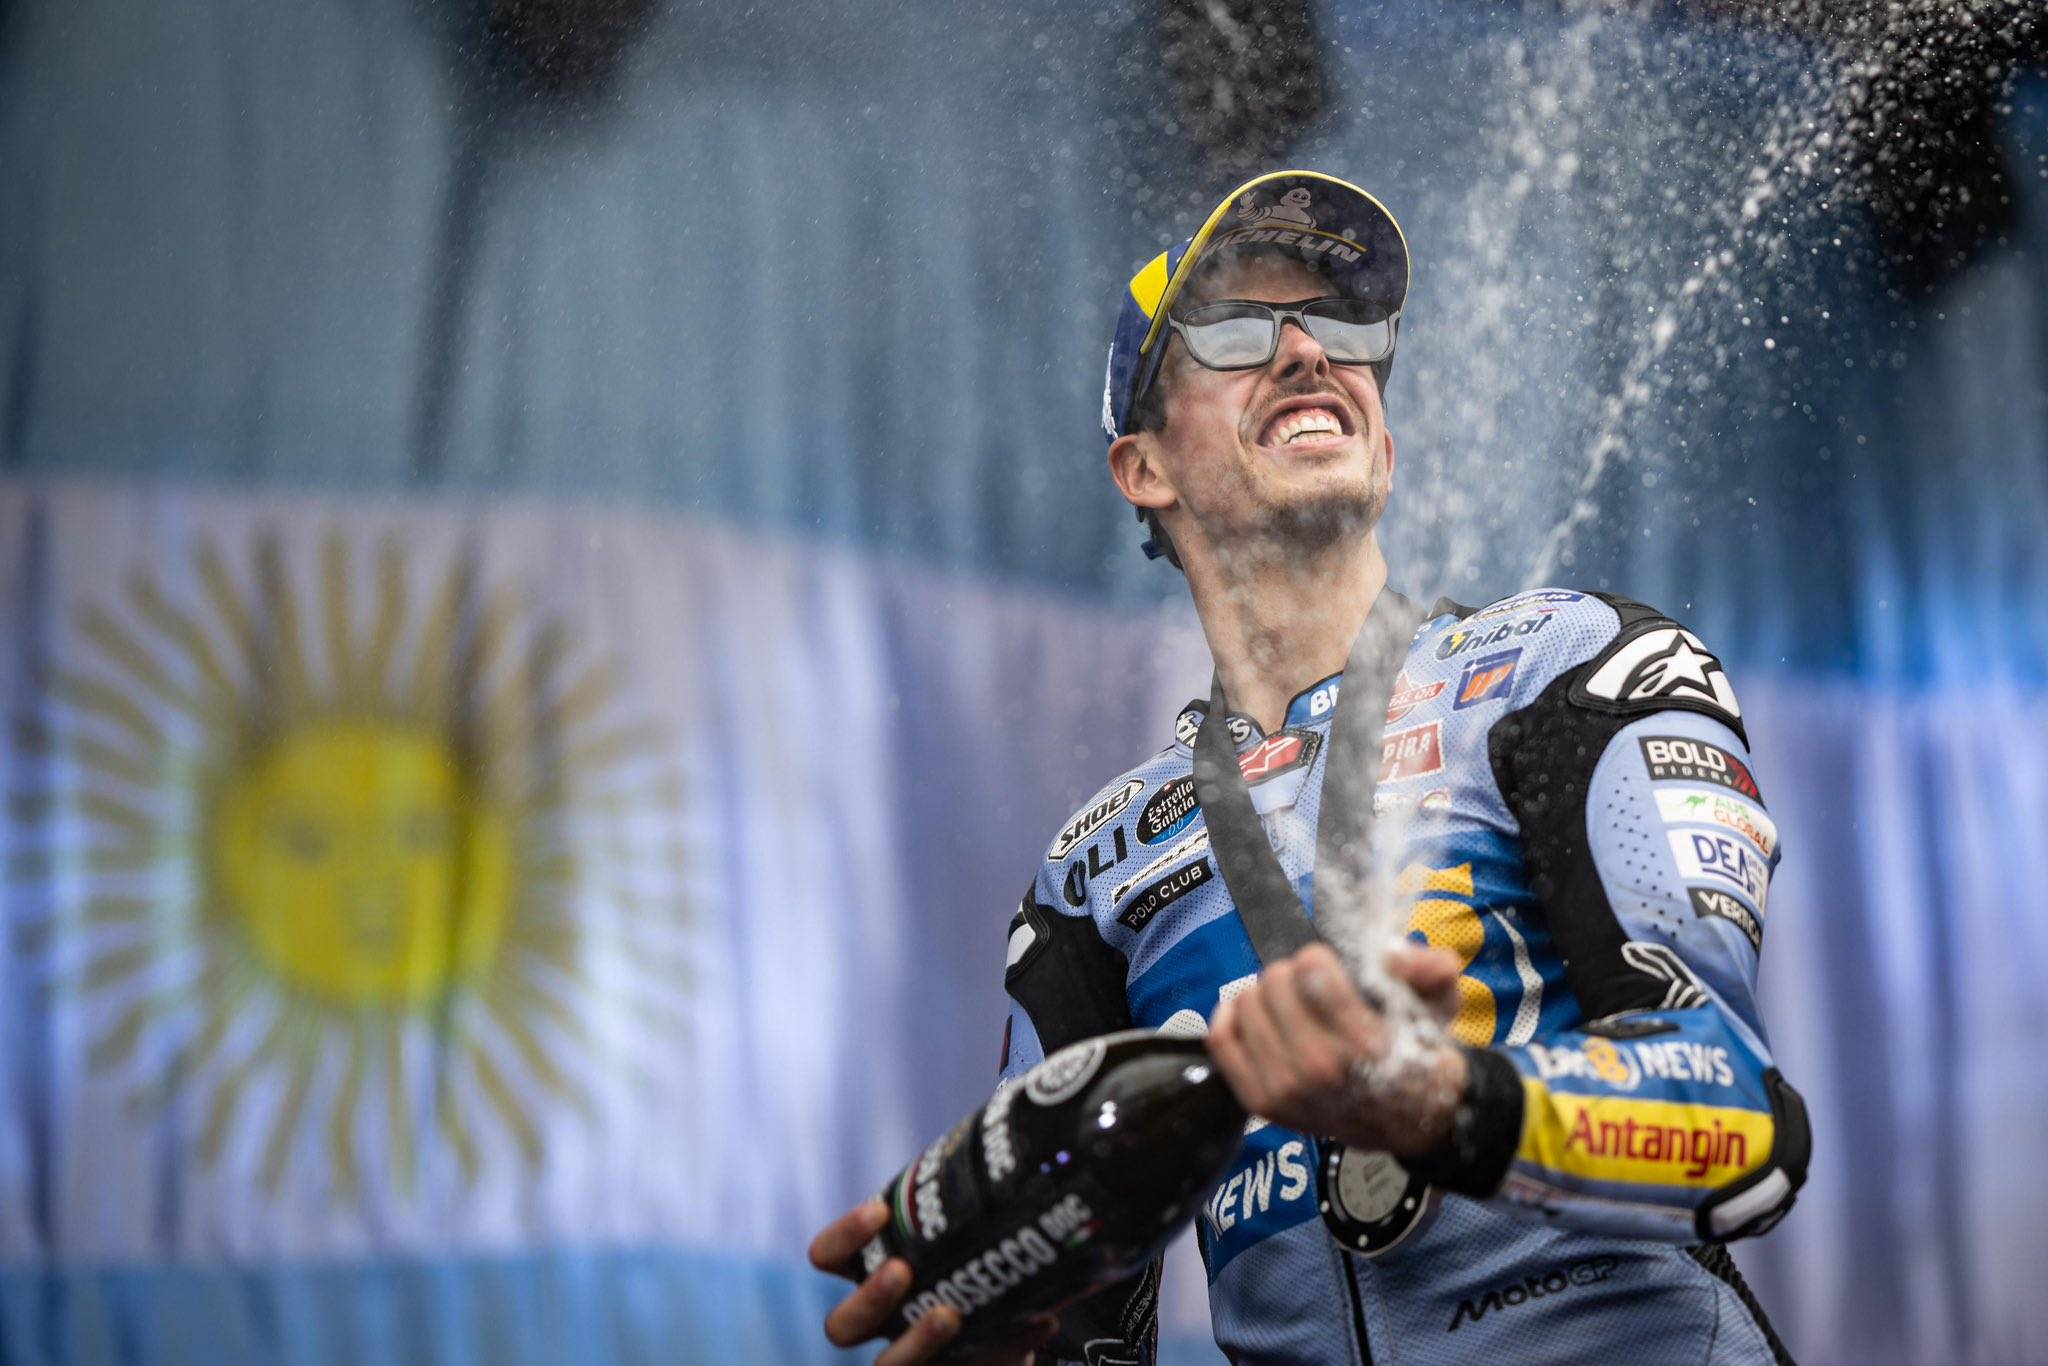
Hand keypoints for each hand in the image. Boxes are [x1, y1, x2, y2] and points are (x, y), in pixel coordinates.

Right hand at [806, 1200, 1057, 1364]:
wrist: (1010, 1321)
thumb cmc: (974, 1257)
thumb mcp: (966, 1228)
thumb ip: (979, 1204)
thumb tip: (1019, 1161)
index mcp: (872, 1271)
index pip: (828, 1256)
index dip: (844, 1237)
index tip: (879, 1210)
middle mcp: (881, 1322)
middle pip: (842, 1326)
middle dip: (869, 1299)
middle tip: (901, 1270)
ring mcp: (910, 1356)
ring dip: (915, 1341)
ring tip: (949, 1313)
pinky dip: (1005, 1347)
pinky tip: (1038, 1321)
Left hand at [1206, 940, 1467, 1154]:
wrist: (1406, 1119)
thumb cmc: (1415, 1053)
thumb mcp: (1441, 1004)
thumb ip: (1430, 967)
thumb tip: (1391, 955)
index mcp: (1364, 1043)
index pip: (1312, 971)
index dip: (1319, 959)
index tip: (1329, 969)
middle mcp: (1319, 1069)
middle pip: (1274, 981)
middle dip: (1292, 975)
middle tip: (1310, 991)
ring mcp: (1284, 1088)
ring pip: (1245, 1003)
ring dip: (1265, 995)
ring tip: (1291, 1008)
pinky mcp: (1259, 1101)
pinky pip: (1221, 1038)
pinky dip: (1230, 1017)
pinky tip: (1256, 1015)